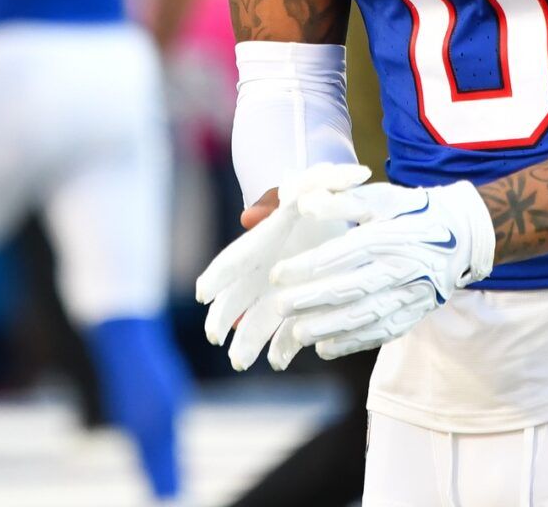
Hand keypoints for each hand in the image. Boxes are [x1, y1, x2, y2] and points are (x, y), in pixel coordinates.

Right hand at [196, 162, 370, 370]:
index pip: (233, 261)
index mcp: (261, 243)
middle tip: (215, 336)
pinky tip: (279, 360)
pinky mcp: (304, 303)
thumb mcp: (304, 186)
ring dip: (248, 341)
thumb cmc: (316, 193)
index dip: (216, 276)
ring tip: (241, 362)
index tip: (203, 294)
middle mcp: (264, 271)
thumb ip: (281, 195)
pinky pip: (290, 329)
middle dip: (223, 318)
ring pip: (258, 320)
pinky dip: (284, 345)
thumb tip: (248, 217)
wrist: (344, 209)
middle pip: (236, 298)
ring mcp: (283, 291)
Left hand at [264, 179, 494, 366]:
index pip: (344, 253)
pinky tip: (326, 348)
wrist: (464, 235)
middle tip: (279, 307)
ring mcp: (410, 295)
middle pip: (352, 289)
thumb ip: (343, 200)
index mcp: (392, 236)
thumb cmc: (414, 212)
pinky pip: (381, 333)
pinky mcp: (414, 313)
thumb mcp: (382, 197)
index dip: (308, 265)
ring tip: (297, 333)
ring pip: (365, 316)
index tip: (278, 274)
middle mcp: (402, 269)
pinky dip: (352, 343)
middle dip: (312, 300)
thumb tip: (305, 204)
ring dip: (328, 328)